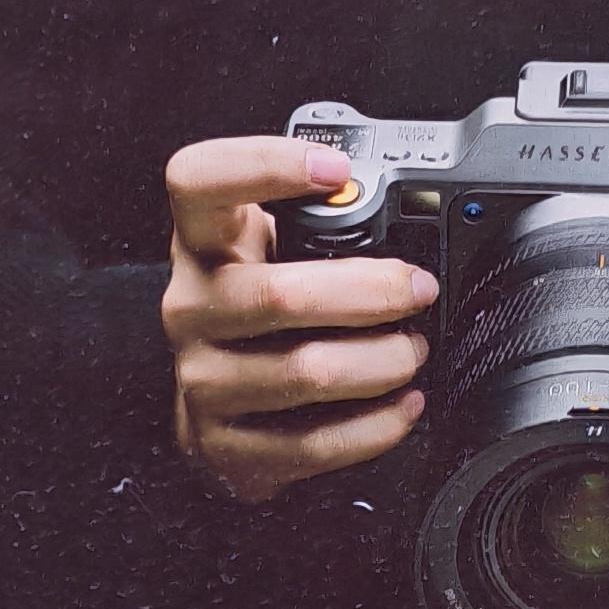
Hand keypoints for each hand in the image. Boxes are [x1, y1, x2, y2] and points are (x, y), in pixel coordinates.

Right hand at [161, 139, 436, 505]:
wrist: (216, 407)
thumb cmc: (258, 316)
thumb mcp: (270, 252)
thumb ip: (316, 226)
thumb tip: (410, 215)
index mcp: (202, 243)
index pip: (199, 181)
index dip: (262, 164)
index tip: (335, 168)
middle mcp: (190, 307)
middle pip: (280, 294)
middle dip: (373, 292)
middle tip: (418, 290)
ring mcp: (202, 380)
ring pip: (307, 371)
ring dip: (383, 361)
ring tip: (412, 350)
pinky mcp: (225, 444)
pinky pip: (314, 442)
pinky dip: (375, 425)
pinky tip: (401, 404)